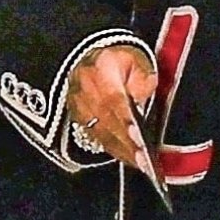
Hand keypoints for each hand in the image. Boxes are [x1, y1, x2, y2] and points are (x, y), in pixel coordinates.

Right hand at [66, 45, 158, 168]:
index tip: (138, 137)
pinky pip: (95, 135)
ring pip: (99, 131)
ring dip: (120, 149)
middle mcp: (83, 86)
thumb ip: (143, 81)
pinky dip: (112, 147)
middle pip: (105, 120)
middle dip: (125, 142)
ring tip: (140, 164)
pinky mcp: (75, 114)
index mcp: (100, 68)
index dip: (125, 120)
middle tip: (143, 160)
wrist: (92, 55)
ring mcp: (76, 102)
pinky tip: (127, 157)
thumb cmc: (119, 59)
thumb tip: (140, 103)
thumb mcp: (137, 60)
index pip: (113, 98)